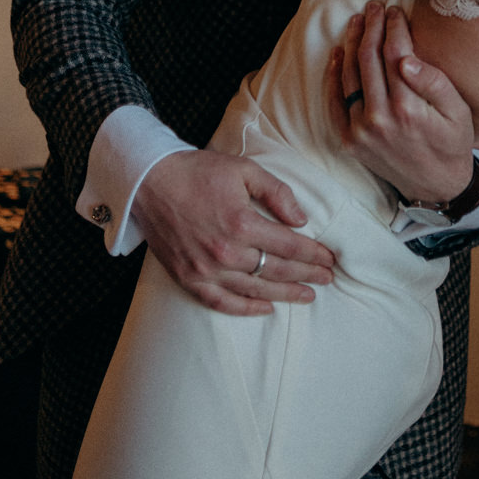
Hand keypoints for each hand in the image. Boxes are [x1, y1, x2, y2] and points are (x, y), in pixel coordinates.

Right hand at [132, 149, 334, 314]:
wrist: (148, 182)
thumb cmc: (198, 172)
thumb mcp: (244, 169)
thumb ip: (277, 192)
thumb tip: (301, 220)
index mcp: (241, 223)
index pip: (289, 246)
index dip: (313, 254)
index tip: (329, 258)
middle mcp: (225, 251)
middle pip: (276, 270)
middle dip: (306, 275)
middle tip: (327, 278)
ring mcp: (205, 270)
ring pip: (254, 289)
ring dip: (284, 294)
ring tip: (307, 296)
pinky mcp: (188, 279)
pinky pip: (222, 302)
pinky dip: (245, 308)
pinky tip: (265, 308)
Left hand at [326, 0, 474, 203]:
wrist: (436, 186)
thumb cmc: (452, 143)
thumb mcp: (458, 112)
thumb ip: (435, 82)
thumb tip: (407, 58)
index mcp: (410, 108)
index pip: (395, 54)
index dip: (394, 27)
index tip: (395, 10)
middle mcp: (380, 118)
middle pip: (369, 58)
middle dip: (371, 27)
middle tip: (374, 7)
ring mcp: (361, 130)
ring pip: (349, 75)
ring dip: (351, 43)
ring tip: (356, 21)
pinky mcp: (349, 140)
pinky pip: (334, 102)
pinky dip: (333, 75)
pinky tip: (337, 53)